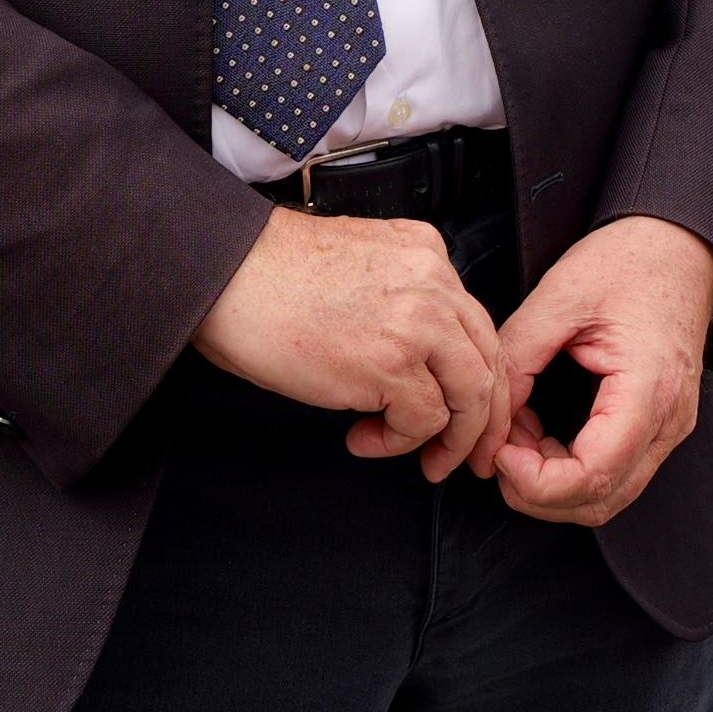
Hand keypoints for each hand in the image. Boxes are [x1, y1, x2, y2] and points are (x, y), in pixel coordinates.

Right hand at [192, 206, 510, 477]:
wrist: (224, 274)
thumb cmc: (268, 276)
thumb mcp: (359, 268)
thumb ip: (401, 300)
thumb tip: (413, 362)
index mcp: (425, 252)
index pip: (476, 324)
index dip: (477, 376)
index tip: (470, 411)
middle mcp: (433, 282)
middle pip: (488, 359)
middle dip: (483, 419)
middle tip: (468, 455)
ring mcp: (418, 322)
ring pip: (471, 394)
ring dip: (450, 439)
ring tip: (423, 459)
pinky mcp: (391, 362)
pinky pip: (425, 419)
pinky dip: (400, 442)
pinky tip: (365, 439)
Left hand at [480, 215, 712, 526]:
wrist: (680, 245)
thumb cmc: (627, 261)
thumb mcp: (557, 298)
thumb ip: (516, 362)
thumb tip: (487, 423)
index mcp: (648, 387)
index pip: (592, 475)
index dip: (535, 481)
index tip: (499, 451)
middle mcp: (668, 420)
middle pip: (600, 500)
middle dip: (536, 491)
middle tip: (499, 447)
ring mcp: (669, 427)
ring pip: (608, 496)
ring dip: (552, 482)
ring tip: (518, 434)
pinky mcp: (660, 425)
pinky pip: (616, 472)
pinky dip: (570, 467)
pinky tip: (540, 432)